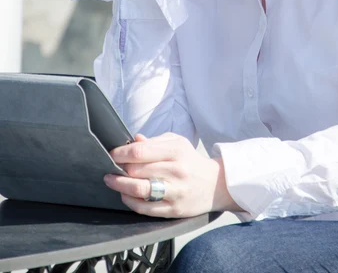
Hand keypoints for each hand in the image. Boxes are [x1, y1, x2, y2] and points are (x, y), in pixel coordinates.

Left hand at [104, 132, 243, 217]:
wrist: (215, 184)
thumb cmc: (191, 161)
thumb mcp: (177, 143)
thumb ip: (155, 141)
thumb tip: (133, 139)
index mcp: (175, 151)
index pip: (140, 151)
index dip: (120, 153)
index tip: (112, 154)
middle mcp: (176, 170)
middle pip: (136, 170)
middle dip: (118, 168)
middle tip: (111, 166)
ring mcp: (175, 191)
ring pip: (139, 189)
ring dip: (119, 185)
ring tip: (111, 180)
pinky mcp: (173, 209)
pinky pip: (145, 208)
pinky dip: (130, 201)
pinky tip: (124, 195)